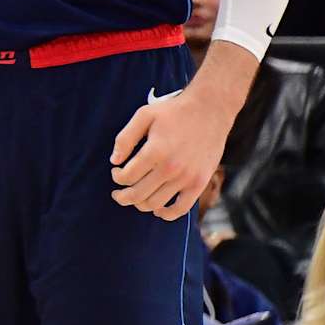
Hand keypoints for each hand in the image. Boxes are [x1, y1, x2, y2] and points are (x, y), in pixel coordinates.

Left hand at [109, 87, 231, 218]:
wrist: (210, 110)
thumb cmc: (174, 112)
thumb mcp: (144, 115)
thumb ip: (125, 138)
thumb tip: (114, 161)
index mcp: (155, 151)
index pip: (127, 176)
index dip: (117, 177)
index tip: (117, 172)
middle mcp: (171, 168)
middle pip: (138, 194)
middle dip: (122, 196)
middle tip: (117, 193)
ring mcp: (186, 178)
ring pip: (155, 204)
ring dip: (140, 204)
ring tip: (135, 197)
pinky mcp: (199, 183)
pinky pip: (180, 209)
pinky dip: (166, 214)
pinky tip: (157, 209)